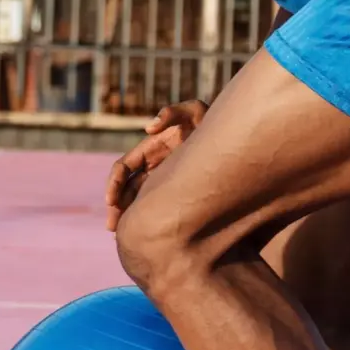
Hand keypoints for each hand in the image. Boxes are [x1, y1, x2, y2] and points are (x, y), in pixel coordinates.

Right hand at [104, 100, 208, 231]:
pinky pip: (157, 209)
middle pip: (126, 189)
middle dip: (116, 206)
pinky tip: (146, 237)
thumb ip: (173, 113)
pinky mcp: (177, 194)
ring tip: (122, 236)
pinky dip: (148, 221)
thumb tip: (148, 129)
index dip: (115, 183)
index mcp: (150, 149)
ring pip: (138, 202)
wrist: (237, 139)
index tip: (112, 200)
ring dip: (127, 217)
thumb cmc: (213, 123)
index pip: (124, 168)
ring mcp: (164, 181)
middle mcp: (153, 166)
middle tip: (112, 226)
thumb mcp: (195, 112)